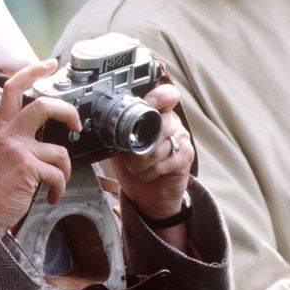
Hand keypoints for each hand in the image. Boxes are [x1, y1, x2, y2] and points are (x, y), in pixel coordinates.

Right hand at [0, 59, 81, 236]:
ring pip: (60, 152)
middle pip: (43, 106)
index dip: (32, 71)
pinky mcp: (26, 168)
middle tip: (77, 125)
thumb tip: (53, 136)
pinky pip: (58, 174)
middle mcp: (8, 135)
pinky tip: (50, 197)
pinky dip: (59, 189)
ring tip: (54, 185)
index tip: (49, 63)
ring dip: (64, 173)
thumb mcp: (5, 156)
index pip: (13, 89)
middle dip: (68, 112)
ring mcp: (17, 150)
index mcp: (3, 129)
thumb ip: (22, 142)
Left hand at [109, 83, 193, 220]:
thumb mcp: (121, 146)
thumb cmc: (135, 166)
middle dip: (141, 145)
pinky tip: (148, 174)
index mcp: (158, 115)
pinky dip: (150, 172)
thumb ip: (119, 132)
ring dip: (141, 162)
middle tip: (130, 156)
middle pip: (162, 123)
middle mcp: (173, 123)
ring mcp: (181, 139)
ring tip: (136, 168)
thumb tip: (103, 124)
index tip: (147, 104)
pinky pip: (165, 162)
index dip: (159, 96)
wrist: (147, 195)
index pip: (168, 95)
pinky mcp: (185, 157)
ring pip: (160, 146)